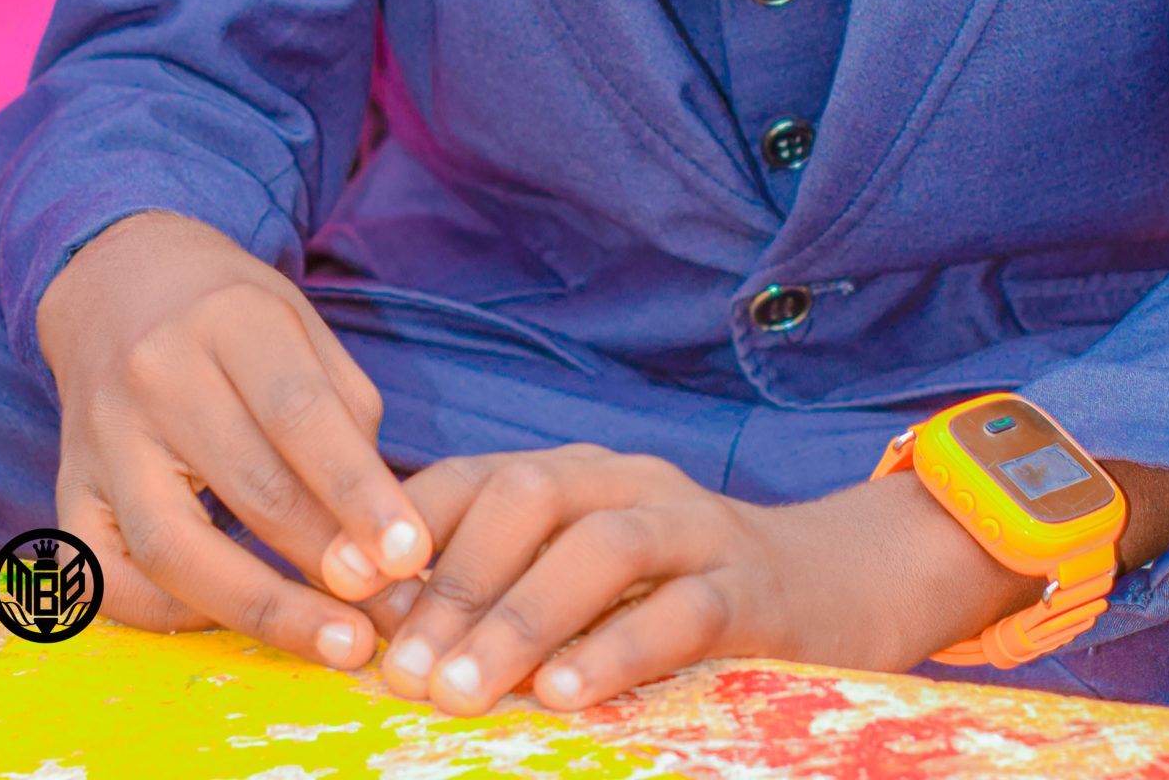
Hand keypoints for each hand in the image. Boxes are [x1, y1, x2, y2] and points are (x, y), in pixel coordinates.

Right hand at [37, 211, 433, 664]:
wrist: (121, 283)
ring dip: (260, 607)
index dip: (358, 492)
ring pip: (172, 548)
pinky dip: (171, 616)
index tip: (409, 553)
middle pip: (246, 486)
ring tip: (330, 638)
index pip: (299, 414)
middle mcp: (155, 375)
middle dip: (324, 561)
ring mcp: (102, 439)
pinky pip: (108, 579)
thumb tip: (383, 533)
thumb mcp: (302, 327)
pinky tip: (234, 620)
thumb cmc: (232, 314)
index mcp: (229, 319)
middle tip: (388, 614)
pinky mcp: (69, 491)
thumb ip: (346, 418)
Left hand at [335, 442, 1168, 715]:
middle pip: (527, 495)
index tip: (339, 593)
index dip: (401, 529)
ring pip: (600, 545)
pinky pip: (682, 608)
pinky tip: (570, 694)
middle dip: (455, 582)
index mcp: (572, 473)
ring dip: (523, 617)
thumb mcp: (583, 574)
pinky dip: (620, 649)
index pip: (471, 477)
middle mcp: (624, 480)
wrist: (829, 582)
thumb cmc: (673, 592)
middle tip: (403, 670)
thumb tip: (383, 638)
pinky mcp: (747, 584)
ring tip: (465, 692)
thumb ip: (503, 586)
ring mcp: (691, 525)